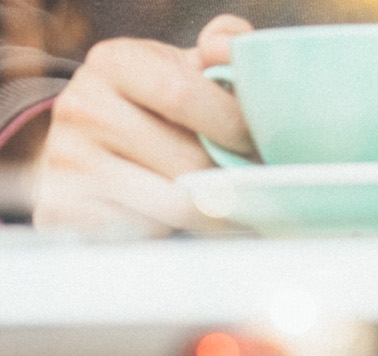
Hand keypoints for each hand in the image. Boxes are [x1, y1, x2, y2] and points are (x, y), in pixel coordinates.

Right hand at [33, 14, 253, 235]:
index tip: (255, 142)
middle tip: (247, 181)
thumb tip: (225, 48)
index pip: (183, 95)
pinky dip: (179, 235)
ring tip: (224, 204)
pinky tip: (183, 222)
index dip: (234, 126)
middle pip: (188, 161)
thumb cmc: (157, 108)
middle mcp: (83, 107)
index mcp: (115, 62)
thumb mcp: (184, 68)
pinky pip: (151, 234)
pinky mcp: (69, 210)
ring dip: (215, 213)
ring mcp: (70, 161)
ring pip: (177, 205)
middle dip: (231, 177)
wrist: (92, 151)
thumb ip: (221, 46)